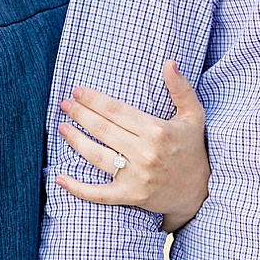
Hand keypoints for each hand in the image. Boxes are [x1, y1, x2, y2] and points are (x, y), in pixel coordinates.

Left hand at [55, 61, 208, 231]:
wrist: (200, 190)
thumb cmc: (192, 148)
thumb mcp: (193, 115)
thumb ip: (181, 88)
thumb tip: (168, 63)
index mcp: (157, 130)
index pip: (116, 111)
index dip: (94, 100)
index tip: (77, 92)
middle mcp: (145, 153)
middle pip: (102, 129)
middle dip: (79, 114)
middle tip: (64, 105)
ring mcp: (137, 177)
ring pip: (96, 156)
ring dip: (75, 140)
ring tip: (61, 128)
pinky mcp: (131, 196)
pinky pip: (98, 193)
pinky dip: (77, 188)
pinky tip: (59, 178)